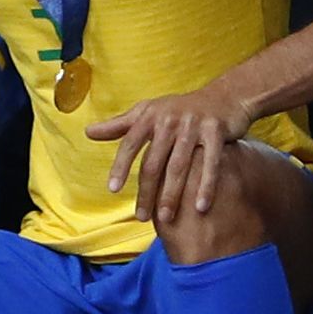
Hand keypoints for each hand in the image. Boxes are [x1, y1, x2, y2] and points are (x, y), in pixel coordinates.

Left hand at [86, 84, 253, 219]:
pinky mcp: (216, 132)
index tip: (113, 189)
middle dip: (146, 191)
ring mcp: (193, 126)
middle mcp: (169, 121)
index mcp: (150, 116)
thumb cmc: (179, 108)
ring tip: (165, 218)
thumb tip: (88, 132)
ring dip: (171, 194)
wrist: (224, 96)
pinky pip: (210, 163)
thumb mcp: (148, 111)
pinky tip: (200, 207)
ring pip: (179, 166)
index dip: (120, 166)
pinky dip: (206, 186)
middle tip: (141, 217)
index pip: (130, 144)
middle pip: (154, 162)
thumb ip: (119, 125)